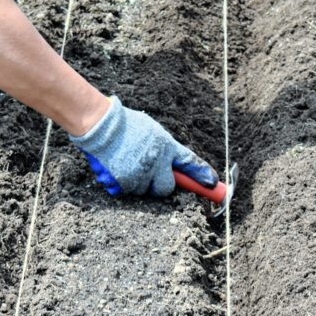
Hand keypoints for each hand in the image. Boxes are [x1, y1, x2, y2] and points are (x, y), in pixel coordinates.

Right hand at [70, 96, 218, 196]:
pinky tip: (117, 168)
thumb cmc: (127, 125)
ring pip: (144, 191)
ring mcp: (140, 173)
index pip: (190, 163)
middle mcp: (156, 161)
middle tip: (151, 175)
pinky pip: (127, 191)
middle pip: (166, 188)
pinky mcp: (123, 181)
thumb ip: (165, 149)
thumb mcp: (153, 131)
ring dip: (138, 182)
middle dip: (160, 185)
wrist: (101, 124)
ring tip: (128, 163)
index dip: (203, 175)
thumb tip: (174, 165)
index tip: (213, 185)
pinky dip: (122, 184)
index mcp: (166, 146)